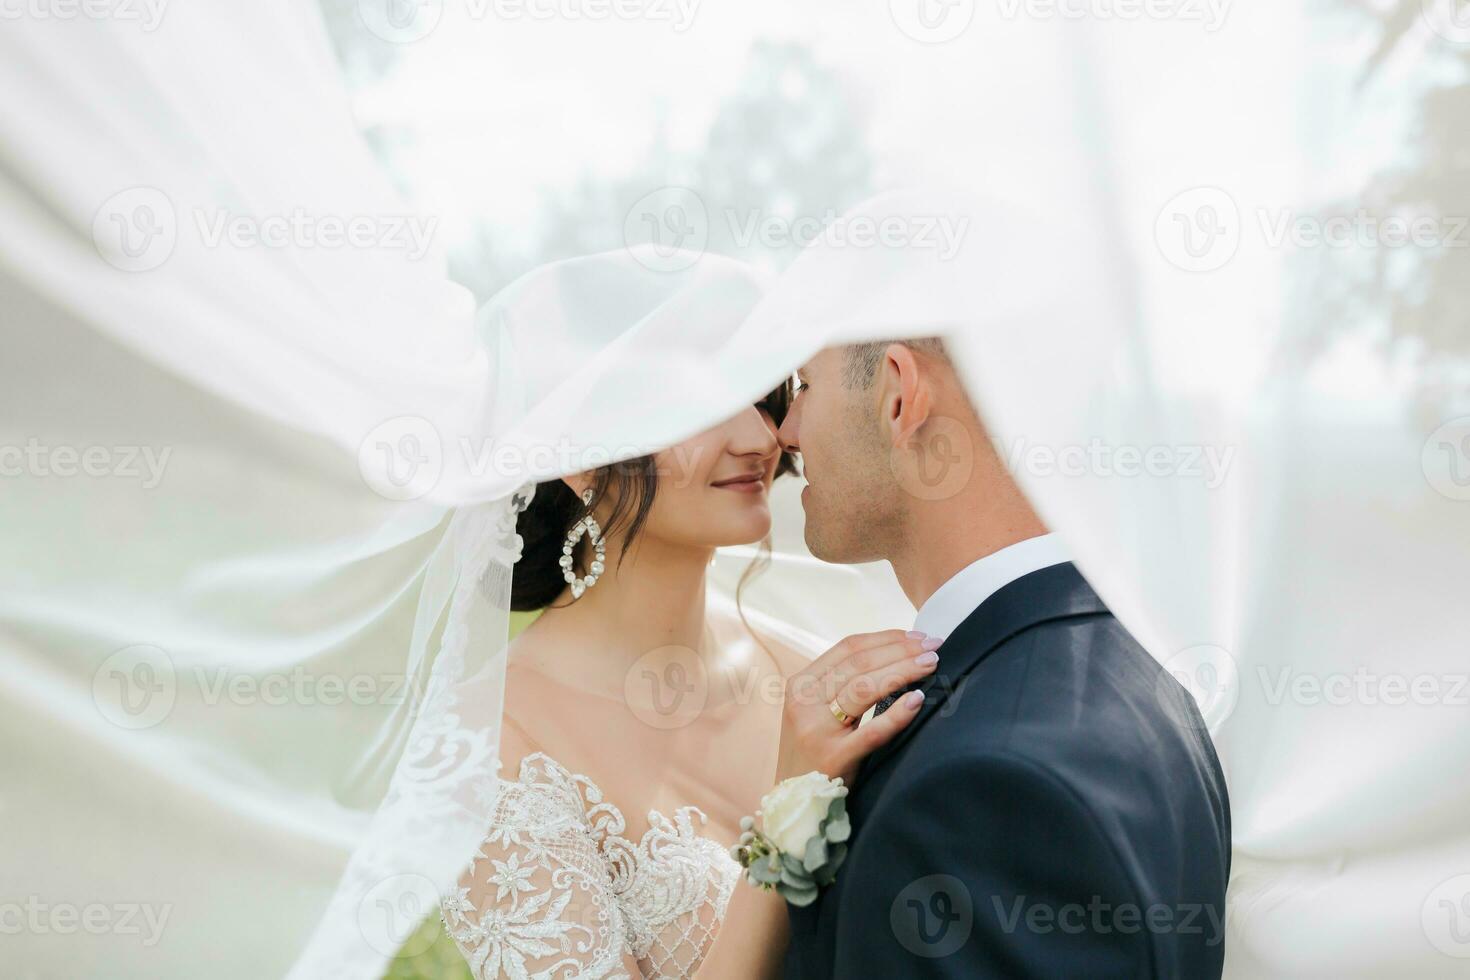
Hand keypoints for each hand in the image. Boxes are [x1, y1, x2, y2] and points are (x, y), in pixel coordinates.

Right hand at [775, 629, 941, 785]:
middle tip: (933, 647)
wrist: (795, 802)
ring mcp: (816, 730)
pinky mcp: (833, 759)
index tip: (918, 637)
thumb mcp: (816, 710)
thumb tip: (898, 653)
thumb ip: (842, 684)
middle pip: (859, 665)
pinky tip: (917, 701)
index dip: (887, 638)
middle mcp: (803, 702)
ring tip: (930, 665)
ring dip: (902, 671)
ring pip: (863, 689)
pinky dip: (897, 714)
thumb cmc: (815, 752)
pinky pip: (871, 732)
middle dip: (901, 651)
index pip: (848, 648)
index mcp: (800, 684)